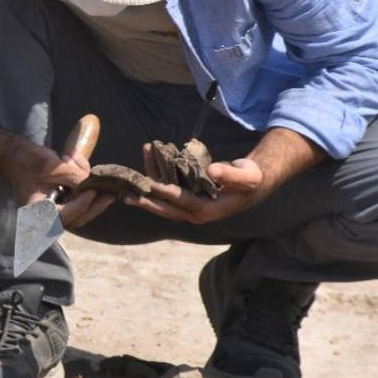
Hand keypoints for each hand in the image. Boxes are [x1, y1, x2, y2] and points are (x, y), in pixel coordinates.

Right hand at [3, 139, 115, 230]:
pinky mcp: (57, 204)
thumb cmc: (27, 160)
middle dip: (94, 206)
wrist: (13, 156)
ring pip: (79, 214)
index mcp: (36, 210)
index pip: (64, 215)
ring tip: (103, 186)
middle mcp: (43, 216)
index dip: (81, 204)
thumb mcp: (51, 165)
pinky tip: (91, 180)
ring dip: (92, 200)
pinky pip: (76, 206)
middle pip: (75, 219)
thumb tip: (92, 183)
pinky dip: (85, 195)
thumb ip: (72, 176)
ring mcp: (51, 211)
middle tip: (110, 195)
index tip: (93, 191)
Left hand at [124, 148, 268, 224]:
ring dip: (147, 187)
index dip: (169, 194)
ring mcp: (188, 207)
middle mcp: (196, 213)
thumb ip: (230, 174)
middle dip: (147, 201)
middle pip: (167, 209)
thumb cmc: (250, 179)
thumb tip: (211, 170)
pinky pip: (165, 192)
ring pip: (162, 202)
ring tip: (131, 176)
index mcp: (209, 210)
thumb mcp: (247, 176)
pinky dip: (155, 180)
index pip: (185, 203)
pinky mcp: (184, 199)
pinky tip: (146, 164)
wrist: (251, 183)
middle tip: (127, 195)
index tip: (153, 185)